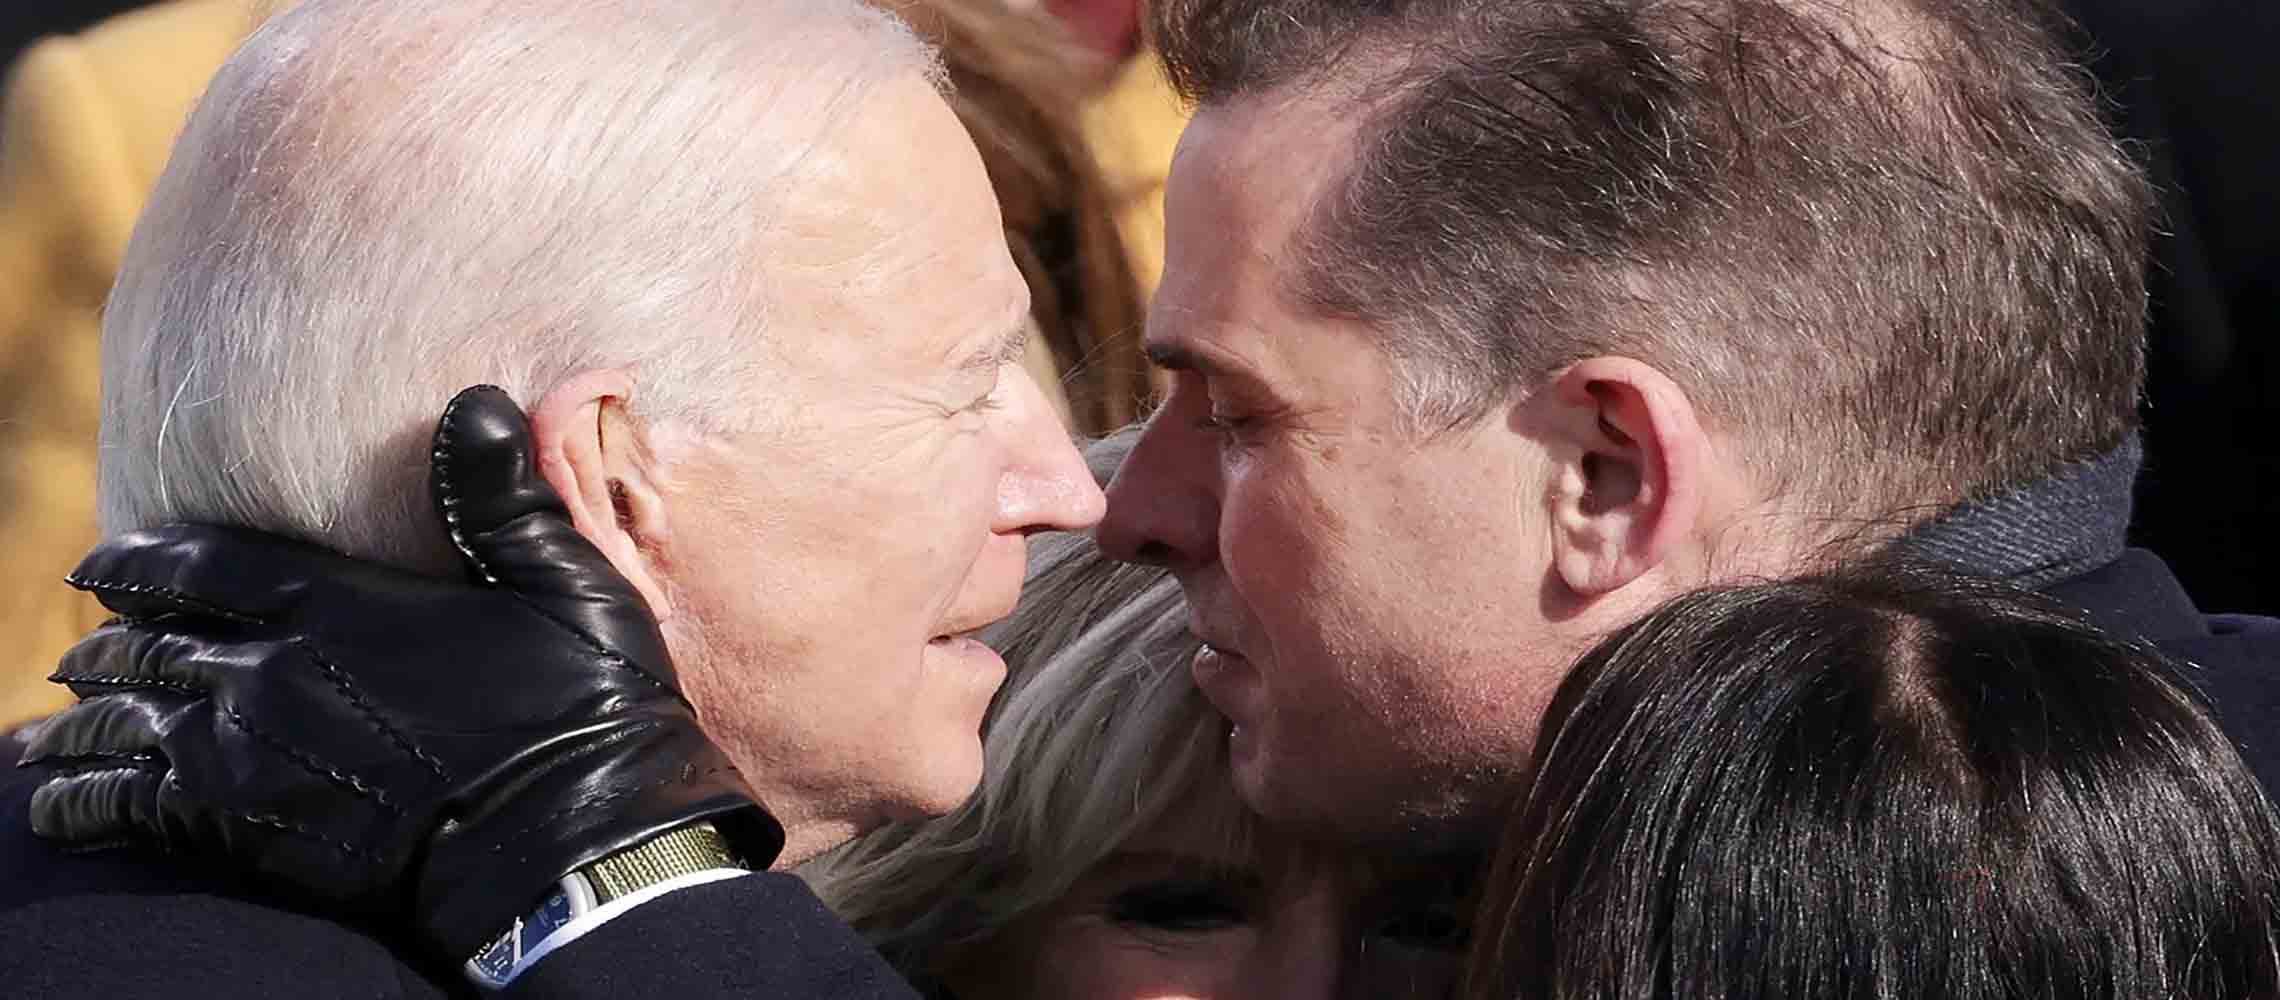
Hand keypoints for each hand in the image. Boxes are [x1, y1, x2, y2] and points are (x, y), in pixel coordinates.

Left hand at [18, 386, 779, 960]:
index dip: (139, 564)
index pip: (199, 566)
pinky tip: (60, 804)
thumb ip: (501, 494)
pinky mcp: (243, 828)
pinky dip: (82, 802)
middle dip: (109, 643)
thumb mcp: (563, 579)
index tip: (99, 566)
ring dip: (84, 721)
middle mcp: (269, 670)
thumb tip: (480, 399)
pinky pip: (128, 808)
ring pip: (124, 725)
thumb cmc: (581, 706)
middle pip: (149, 645)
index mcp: (334, 601)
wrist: (567, 840)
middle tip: (83, 647)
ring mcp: (247, 753)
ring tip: (59, 726)